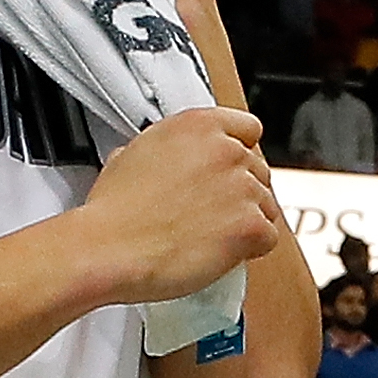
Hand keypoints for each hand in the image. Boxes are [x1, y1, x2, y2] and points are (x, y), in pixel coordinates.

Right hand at [76, 105, 286, 305]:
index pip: (248, 129)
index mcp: (198, 126)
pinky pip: (269, 238)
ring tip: (208, 235)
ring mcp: (242, 187)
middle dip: (241, 194)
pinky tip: (219, 252)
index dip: (239, 153)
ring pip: (268, 206)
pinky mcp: (251, 225)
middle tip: (211, 213)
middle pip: (259, 171)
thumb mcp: (131, 153)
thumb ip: (165, 147)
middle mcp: (226, 151)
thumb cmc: (115, 211)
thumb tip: (166, 159)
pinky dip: (251, 250)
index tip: (229, 171)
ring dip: (246, 222)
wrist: (108, 248)